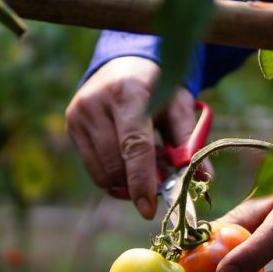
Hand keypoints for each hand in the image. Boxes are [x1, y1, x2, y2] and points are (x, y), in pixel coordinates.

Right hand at [66, 56, 196, 218]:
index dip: (142, 181)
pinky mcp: (71, 125)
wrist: (125, 62)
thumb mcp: (179, 106)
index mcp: (128, 93)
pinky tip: (128, 158)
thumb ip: (189, 142)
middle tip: (163, 178)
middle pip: (116, 164)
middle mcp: (96, 103)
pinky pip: (93, 168)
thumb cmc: (159, 85)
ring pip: (102, 172)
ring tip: (147, 161)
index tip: (149, 209)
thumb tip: (201, 180)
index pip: (133, 146)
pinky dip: (114, 174)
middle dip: (139, 183)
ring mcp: (79, 114)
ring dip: (127, 180)